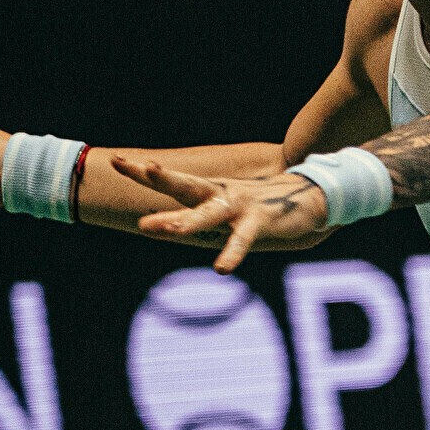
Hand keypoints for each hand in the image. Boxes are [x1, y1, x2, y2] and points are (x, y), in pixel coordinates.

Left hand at [117, 158, 328, 272]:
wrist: (314, 197)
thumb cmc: (265, 206)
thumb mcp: (229, 206)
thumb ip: (202, 214)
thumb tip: (171, 225)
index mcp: (211, 190)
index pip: (172, 179)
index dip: (143, 171)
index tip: (116, 160)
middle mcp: (221, 193)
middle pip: (182, 183)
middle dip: (154, 176)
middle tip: (125, 166)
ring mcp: (240, 206)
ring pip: (205, 213)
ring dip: (179, 220)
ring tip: (150, 228)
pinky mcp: (261, 222)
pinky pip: (242, 240)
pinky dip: (231, 254)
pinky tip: (221, 269)